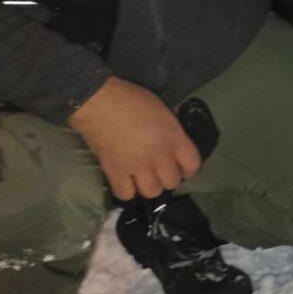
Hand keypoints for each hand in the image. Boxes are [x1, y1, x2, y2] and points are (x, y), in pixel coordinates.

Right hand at [68, 77, 201, 199]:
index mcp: (174, 138)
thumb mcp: (163, 111)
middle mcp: (159, 156)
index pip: (193, 165)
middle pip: (172, 182)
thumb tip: (175, 140)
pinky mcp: (114, 172)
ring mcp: (137, 167)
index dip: (188, 169)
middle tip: (158, 170)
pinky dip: (126, 190)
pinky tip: (125, 181)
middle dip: (167, 178)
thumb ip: (172, 130)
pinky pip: (125, 194)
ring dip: (149, 186)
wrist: (99, 101)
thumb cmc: (132, 99)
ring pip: (152, 192)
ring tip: (142, 177)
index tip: (182, 167)